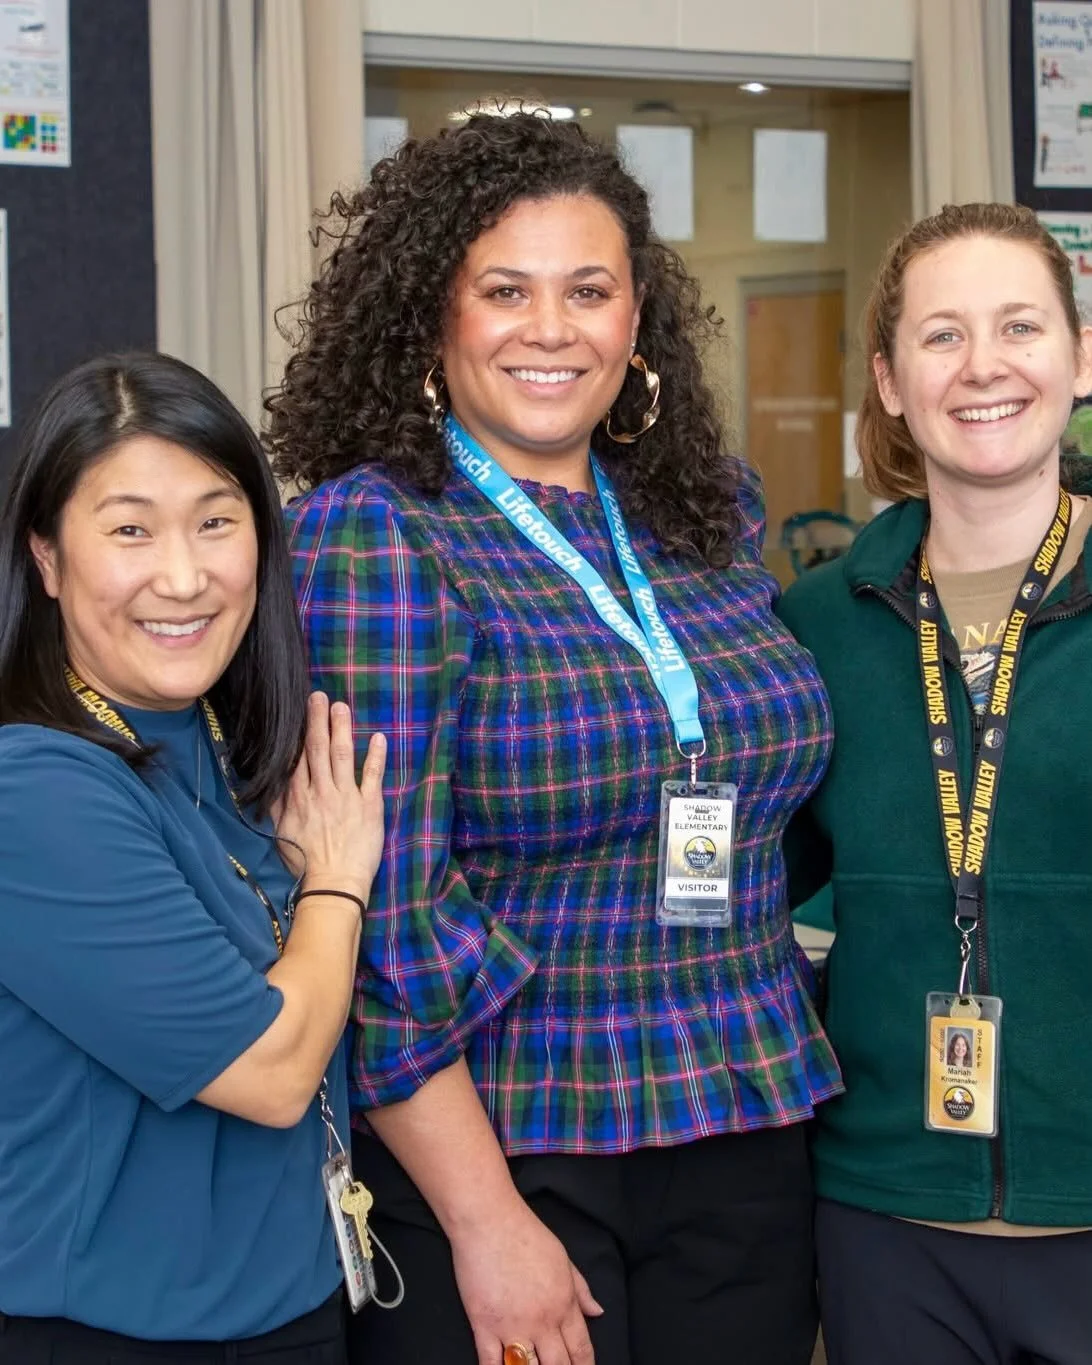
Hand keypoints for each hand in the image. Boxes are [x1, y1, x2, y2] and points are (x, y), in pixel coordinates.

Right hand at [274, 692, 385, 900]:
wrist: (333, 884)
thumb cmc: (305, 863)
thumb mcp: (282, 834)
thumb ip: (277, 806)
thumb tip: (268, 784)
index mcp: (298, 798)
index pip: (297, 758)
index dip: (299, 734)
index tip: (300, 712)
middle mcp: (320, 791)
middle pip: (317, 749)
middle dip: (317, 720)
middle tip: (319, 696)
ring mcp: (346, 796)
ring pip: (341, 755)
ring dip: (341, 729)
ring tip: (341, 706)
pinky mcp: (369, 806)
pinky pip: (372, 775)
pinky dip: (375, 756)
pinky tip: (378, 737)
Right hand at [449, 1199, 602, 1364]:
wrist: (490, 1221)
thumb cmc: (527, 1234)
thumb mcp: (563, 1258)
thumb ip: (581, 1289)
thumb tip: (597, 1312)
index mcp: (564, 1303)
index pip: (581, 1349)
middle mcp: (543, 1320)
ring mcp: (513, 1325)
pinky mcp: (484, 1325)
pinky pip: (491, 1363)